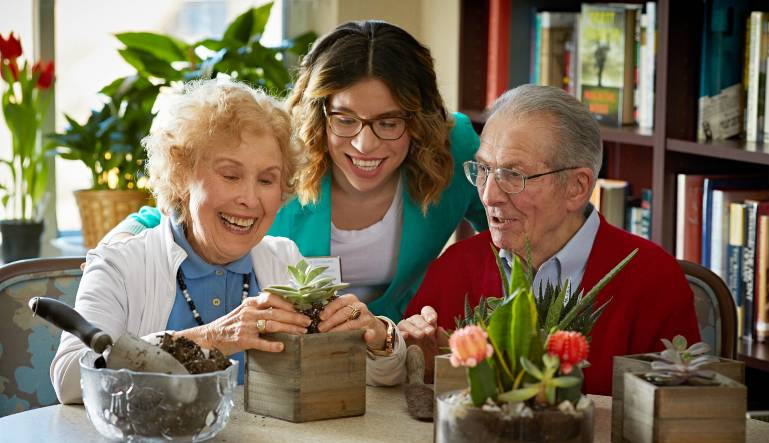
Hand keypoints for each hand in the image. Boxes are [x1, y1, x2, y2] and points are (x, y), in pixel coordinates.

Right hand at [180, 292, 310, 354]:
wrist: (210, 337)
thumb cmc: (232, 324)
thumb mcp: (245, 311)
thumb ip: (261, 308)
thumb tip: (285, 309)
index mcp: (250, 303)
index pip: (271, 297)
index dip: (287, 303)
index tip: (300, 308)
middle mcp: (249, 312)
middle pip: (276, 312)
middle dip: (294, 317)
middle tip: (307, 321)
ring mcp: (246, 326)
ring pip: (272, 325)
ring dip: (289, 329)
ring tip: (301, 332)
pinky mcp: (243, 340)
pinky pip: (260, 342)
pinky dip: (272, 345)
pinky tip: (282, 346)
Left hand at [317, 294, 387, 349]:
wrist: (370, 326)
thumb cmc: (351, 317)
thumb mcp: (343, 310)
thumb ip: (332, 311)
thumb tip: (317, 317)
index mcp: (351, 299)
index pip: (340, 301)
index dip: (330, 309)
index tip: (321, 317)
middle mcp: (360, 306)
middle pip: (345, 312)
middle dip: (331, 321)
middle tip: (321, 329)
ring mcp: (367, 318)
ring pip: (352, 324)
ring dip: (340, 330)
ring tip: (329, 336)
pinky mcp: (372, 330)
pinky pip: (369, 332)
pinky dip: (367, 334)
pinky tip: (366, 336)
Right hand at [398, 306, 447, 381]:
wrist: (424, 377)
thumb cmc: (434, 362)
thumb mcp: (443, 353)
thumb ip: (443, 341)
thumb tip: (440, 329)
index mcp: (428, 326)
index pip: (426, 312)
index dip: (429, 314)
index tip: (433, 321)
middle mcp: (416, 327)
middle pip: (416, 318)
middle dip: (423, 323)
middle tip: (429, 333)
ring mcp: (405, 334)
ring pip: (405, 323)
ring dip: (413, 328)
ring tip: (421, 336)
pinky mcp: (397, 342)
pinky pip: (395, 334)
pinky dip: (400, 333)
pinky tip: (405, 336)